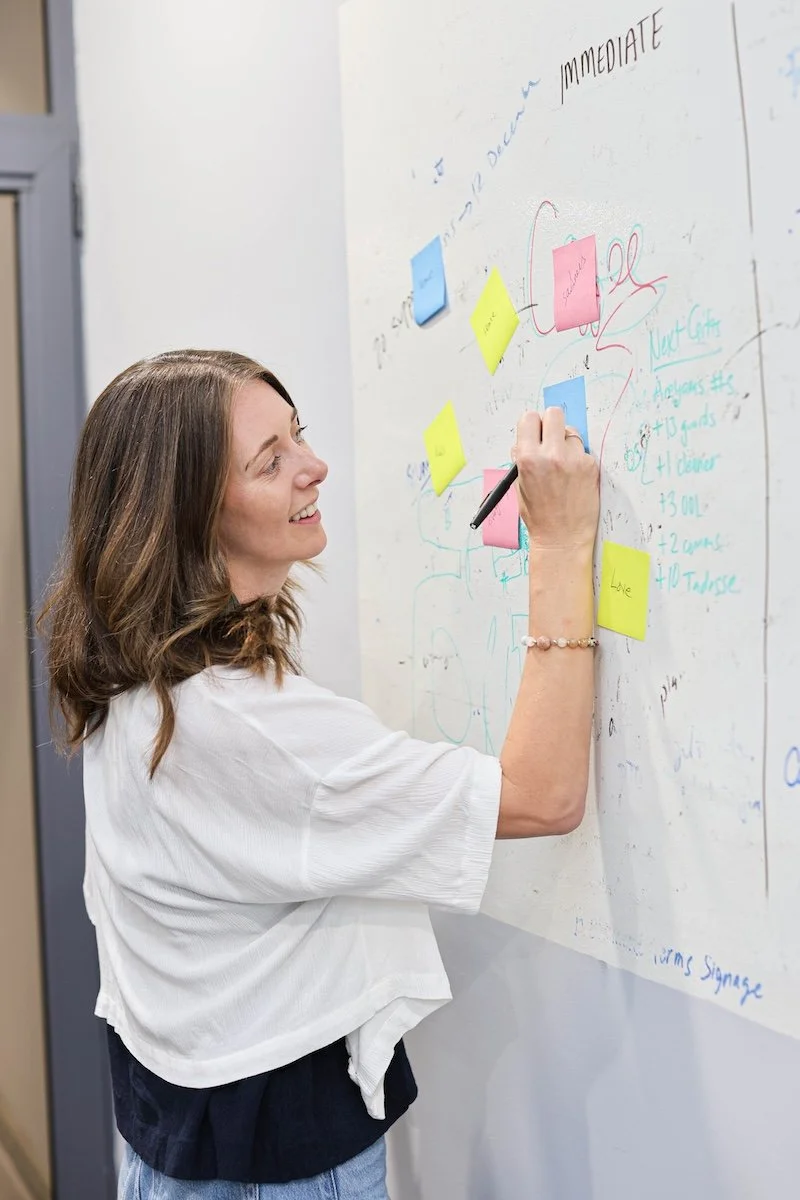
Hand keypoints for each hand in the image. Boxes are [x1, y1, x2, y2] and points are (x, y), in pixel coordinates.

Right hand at [512, 407, 598, 552]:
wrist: (562, 538)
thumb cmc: (539, 516)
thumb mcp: (520, 485)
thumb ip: (522, 458)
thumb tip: (527, 440)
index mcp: (528, 458)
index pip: (530, 418)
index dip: (533, 426)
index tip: (536, 434)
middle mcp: (551, 455)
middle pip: (554, 414)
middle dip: (551, 424)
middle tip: (551, 440)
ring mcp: (573, 460)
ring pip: (571, 433)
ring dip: (567, 444)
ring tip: (564, 466)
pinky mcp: (590, 466)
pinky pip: (583, 451)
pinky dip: (579, 460)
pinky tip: (575, 478)